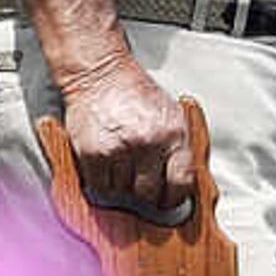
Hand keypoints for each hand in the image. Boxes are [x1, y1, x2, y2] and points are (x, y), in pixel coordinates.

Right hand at [58, 51, 195, 222]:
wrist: (99, 74)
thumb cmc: (134, 92)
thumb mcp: (170, 114)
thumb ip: (178, 146)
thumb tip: (182, 181)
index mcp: (172, 134)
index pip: (181, 183)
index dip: (174, 198)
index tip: (168, 200)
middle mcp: (147, 143)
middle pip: (149, 193)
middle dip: (146, 193)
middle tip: (141, 186)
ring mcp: (119, 150)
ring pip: (123, 192)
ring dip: (122, 185)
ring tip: (121, 166)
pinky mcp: (93, 154)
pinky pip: (100, 186)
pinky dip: (102, 182)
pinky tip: (106, 168)